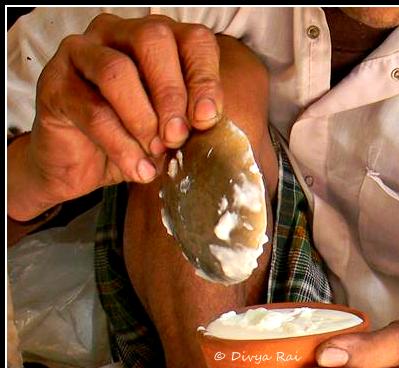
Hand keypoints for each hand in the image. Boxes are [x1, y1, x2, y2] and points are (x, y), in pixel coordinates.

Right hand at [8, 13, 222, 220]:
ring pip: (117, 72)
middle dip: (172, 95)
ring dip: (143, 119)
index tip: (208, 119)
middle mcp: (118, 34)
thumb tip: (210, 123)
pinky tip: (138, 169)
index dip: (205, 77)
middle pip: (153, 41)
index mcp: (156, 41)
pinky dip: (121, 146)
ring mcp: (82, 53)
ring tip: (155, 153)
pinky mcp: (55, 83)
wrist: (79, 167)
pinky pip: (93, 110)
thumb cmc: (132, 142)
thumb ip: (189, 121)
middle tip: (177, 138)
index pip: (192, 39)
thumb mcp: (170, 132)